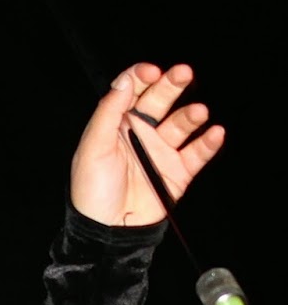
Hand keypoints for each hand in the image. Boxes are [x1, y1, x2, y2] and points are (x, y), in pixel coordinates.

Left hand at [70, 62, 224, 226]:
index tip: (151, 72)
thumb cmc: (92, 193)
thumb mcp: (91, 150)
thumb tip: (124, 81)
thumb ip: (107, 113)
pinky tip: (214, 133)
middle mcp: (140, 133)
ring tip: (197, 113)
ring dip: (191, 115)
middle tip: (183, 73)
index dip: (142, 77)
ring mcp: (160, 151)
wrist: (106, 232)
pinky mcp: (177, 171)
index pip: (133, 90)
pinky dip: (208, 142)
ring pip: (181, 123)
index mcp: (117, 125)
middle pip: (160, 99)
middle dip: (172, 84)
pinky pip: (197, 153)